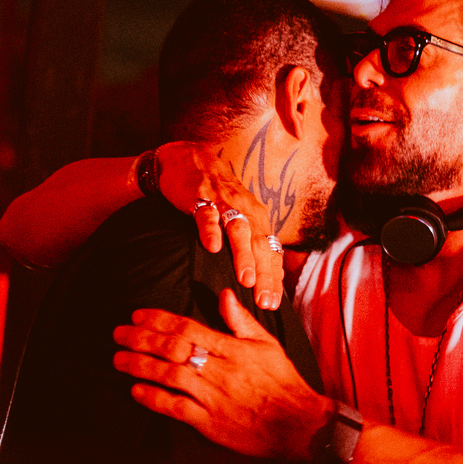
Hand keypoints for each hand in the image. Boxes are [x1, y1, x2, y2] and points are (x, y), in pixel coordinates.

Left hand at [113, 289, 329, 458]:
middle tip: (118, 334)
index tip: (137, 315)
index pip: (187, 327)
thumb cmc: (284, 383)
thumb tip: (224, 294)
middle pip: (172, 348)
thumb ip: (241, 320)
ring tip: (118, 359)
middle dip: (140, 339)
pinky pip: (176, 408)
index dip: (158, 319)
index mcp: (231, 348)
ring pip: (169, 376)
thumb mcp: (267, 345)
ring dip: (140, 366)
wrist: (299, 425)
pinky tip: (136, 391)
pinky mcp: (210, 422)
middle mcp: (218, 370)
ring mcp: (212, 396)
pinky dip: (154, 398)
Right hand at [154, 143, 285, 309]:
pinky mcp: (201, 197)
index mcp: (258, 219)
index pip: (271, 252)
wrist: (190, 159)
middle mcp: (246, 211)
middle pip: (259, 245)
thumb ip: (249, 244)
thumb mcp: (239, 217)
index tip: (273, 304)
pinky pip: (207, 215)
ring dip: (243, 255)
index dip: (273, 278)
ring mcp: (224, 203)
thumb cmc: (216, 196)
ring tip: (245, 280)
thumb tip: (259, 278)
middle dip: (264, 275)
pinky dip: (210, 231)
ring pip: (238, 230)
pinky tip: (212, 247)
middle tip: (264, 300)